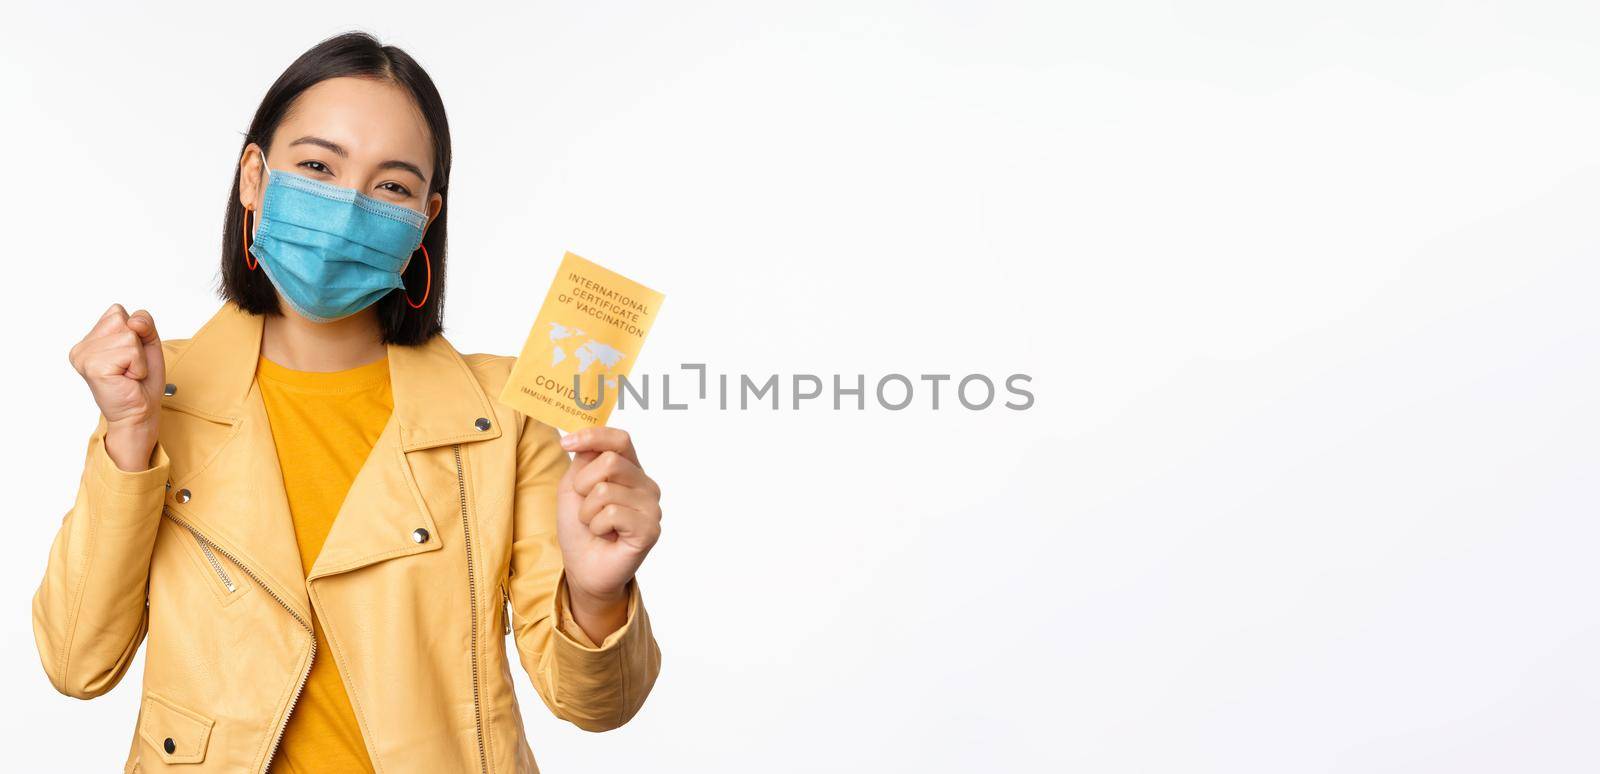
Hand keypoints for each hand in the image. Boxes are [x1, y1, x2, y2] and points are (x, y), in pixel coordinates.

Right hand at [68, 304, 164, 471]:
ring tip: (128, 374)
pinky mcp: (94, 367)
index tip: (130, 356)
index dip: (135, 332)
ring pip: (129, 336)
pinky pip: (131, 351)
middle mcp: (82, 347)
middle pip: (124, 320)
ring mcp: (84, 356)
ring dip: (139, 358)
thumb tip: (133, 321)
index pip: (118, 312)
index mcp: (90, 340)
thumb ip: (144, 323)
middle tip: (131, 367)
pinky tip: (127, 379)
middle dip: (137, 345)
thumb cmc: (142, 382)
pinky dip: (138, 366)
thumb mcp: (147, 344)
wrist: (141, 412)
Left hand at [555, 427, 661, 640]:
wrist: (584, 569)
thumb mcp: (573, 488)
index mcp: (631, 470)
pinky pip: (613, 513)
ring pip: (606, 490)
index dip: (593, 435)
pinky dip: (598, 526)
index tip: (566, 443)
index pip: (620, 439)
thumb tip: (585, 436)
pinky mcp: (650, 529)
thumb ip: (583, 460)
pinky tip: (606, 536)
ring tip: (596, 526)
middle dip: (583, 485)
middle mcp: (646, 485)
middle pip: (610, 461)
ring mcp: (651, 507)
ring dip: (588, 512)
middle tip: (585, 507)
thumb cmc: (580, 529)